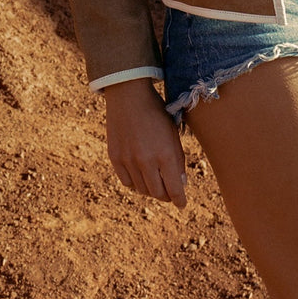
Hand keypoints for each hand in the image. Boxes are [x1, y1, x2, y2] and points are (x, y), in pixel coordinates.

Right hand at [103, 77, 187, 208]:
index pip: (175, 189)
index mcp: (166, 153)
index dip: (180, 200)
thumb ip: (177, 159)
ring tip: (156, 182)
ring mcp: (129, 160)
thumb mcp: (173, 132)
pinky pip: (127, 182)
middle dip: (166, 196)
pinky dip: (135, 183)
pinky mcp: (115, 158)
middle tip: (170, 194)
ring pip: (142, 189)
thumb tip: (180, 184)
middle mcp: (146, 160)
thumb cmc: (156, 112)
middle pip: (158, 193)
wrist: (129, 95)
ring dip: (151, 189)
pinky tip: (140, 176)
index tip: (182, 204)